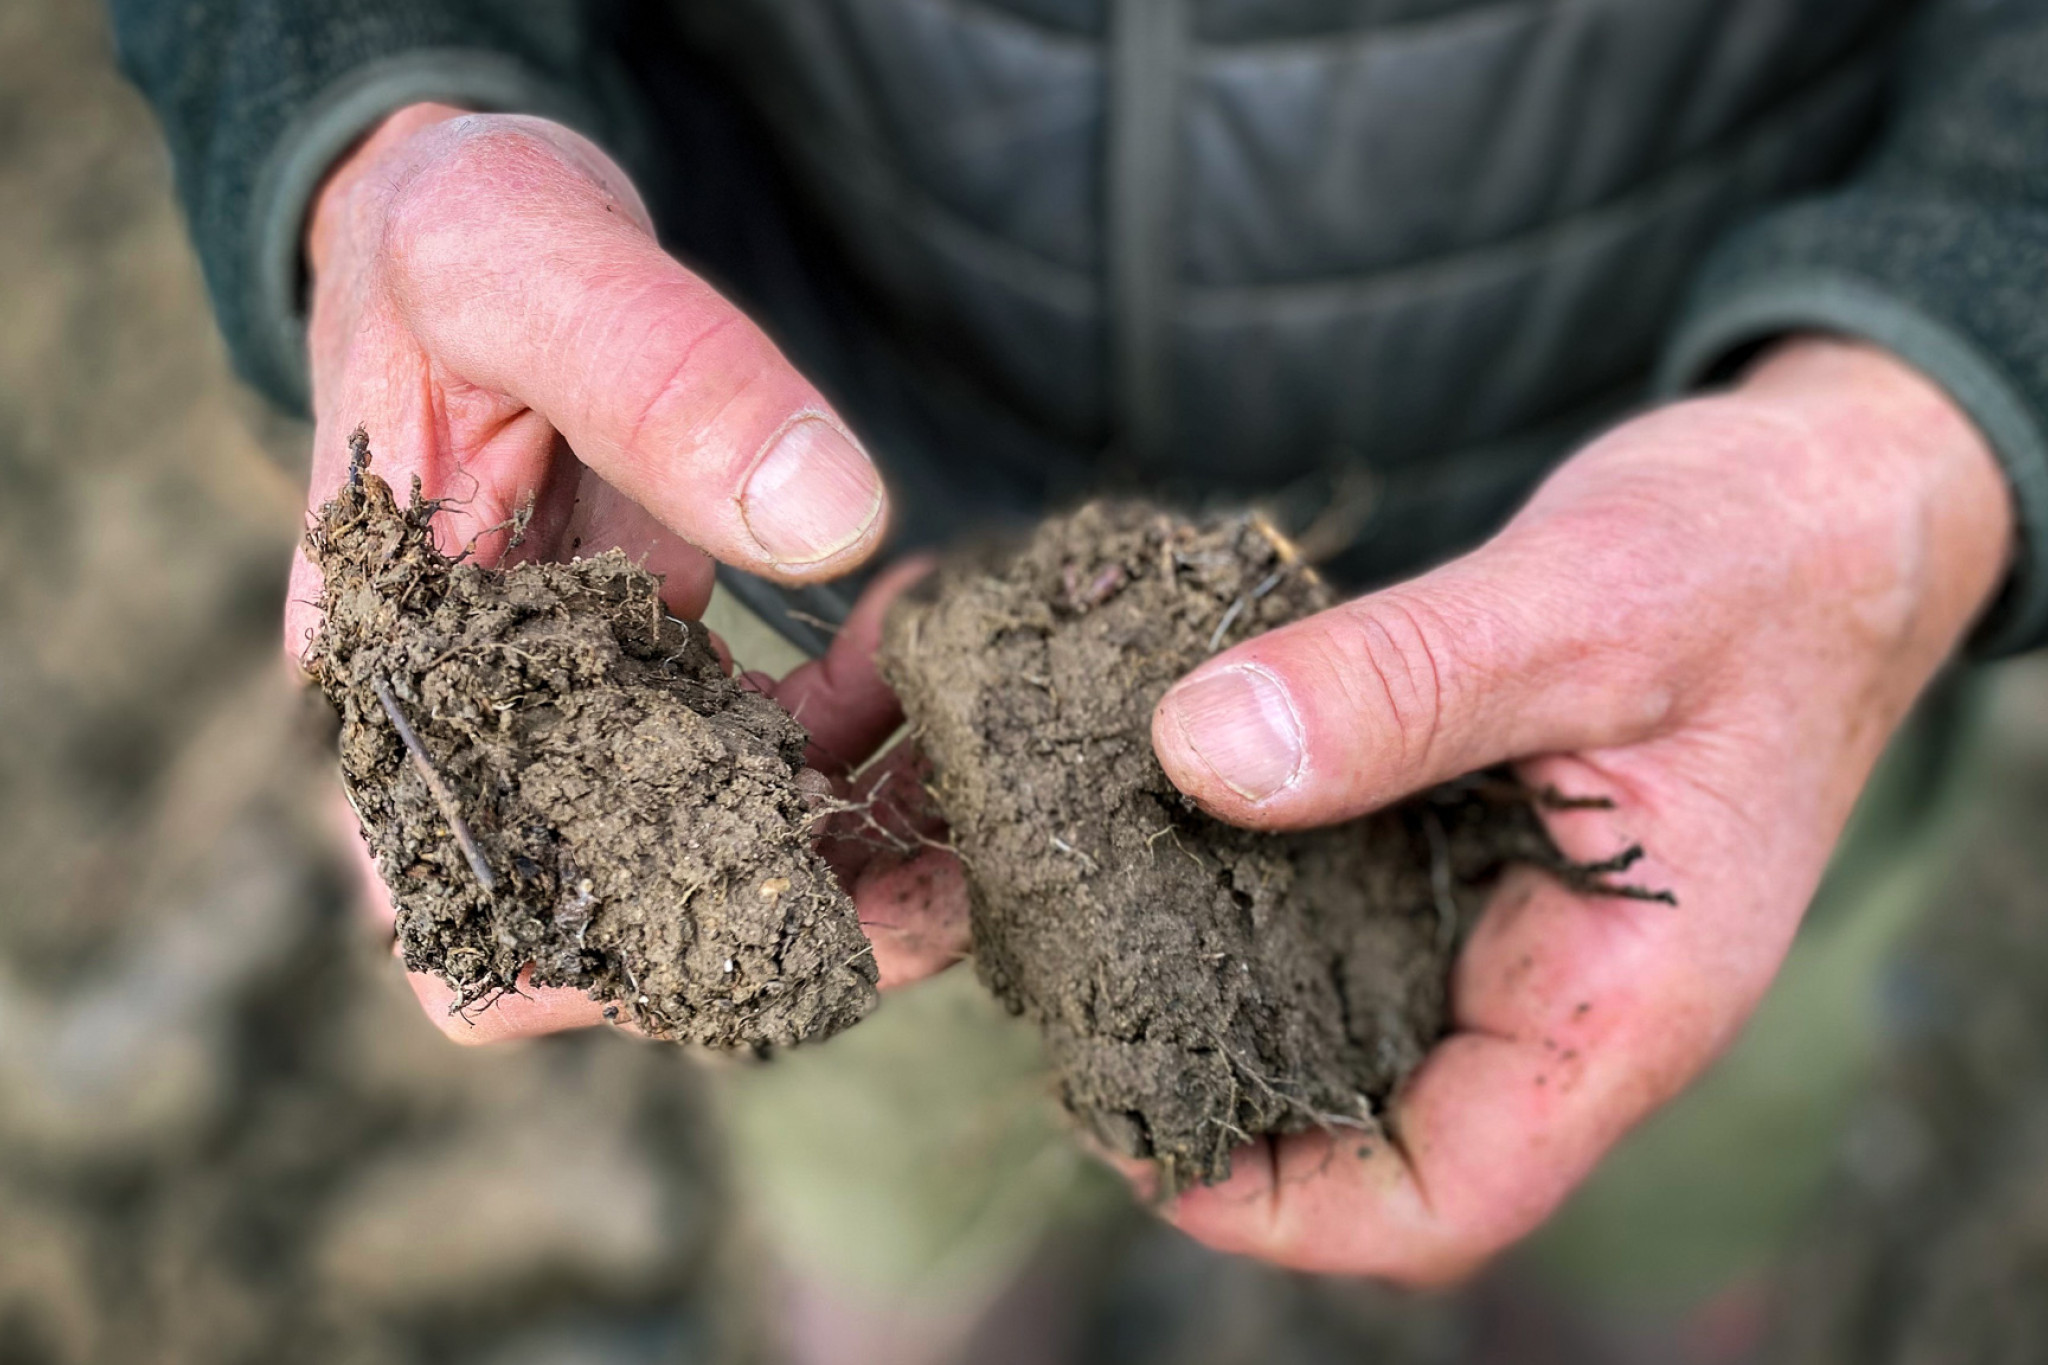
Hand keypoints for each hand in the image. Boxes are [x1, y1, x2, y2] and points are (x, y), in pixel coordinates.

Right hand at [296, 105, 943, 1037]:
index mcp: (387, 683)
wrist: (476, 217)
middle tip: (962, 886)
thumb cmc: (457, 235)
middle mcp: (471, 738)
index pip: (474, 923)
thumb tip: (827, 524)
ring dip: (849, 851)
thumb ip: (656, 370)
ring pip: (707, 862)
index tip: (808, 935)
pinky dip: (848, 750)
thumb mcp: (522, 259)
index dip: (629, 972)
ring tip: (985, 788)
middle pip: (620, 926)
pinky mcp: (649, 685)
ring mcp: (570, 721)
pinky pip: (755, 767)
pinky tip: (922, 666)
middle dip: (795, 928)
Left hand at [1147, 338, 2011, 1281]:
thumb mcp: (1580, 603)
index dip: (1281, 1210)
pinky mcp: (1481, 850)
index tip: (1135, 1130)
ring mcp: (1519, 925)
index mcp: (1623, 998)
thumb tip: (1198, 755)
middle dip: (1222, 1101)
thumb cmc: (1755, 558)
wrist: (1830, 496)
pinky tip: (1168, 823)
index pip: (1449, 1196)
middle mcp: (1562, 990)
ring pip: (1353, 1026)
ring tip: (1088, 923)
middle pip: (1374, 1131)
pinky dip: (1259, 891)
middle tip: (1075, 1008)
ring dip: (1224, 998)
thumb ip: (1400, 685)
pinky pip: (1356, 912)